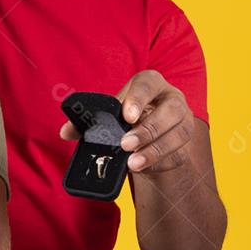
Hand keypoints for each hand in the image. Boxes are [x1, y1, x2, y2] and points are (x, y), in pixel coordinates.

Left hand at [59, 70, 195, 174]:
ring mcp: (183, 121)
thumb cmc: (127, 119)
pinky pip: (178, 152)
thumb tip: (65, 132)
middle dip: (148, 128)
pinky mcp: (185, 143)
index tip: (126, 116)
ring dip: (154, 149)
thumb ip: (87, 122)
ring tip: (133, 163)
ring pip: (178, 133)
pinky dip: (159, 160)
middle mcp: (172, 98)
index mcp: (151, 83)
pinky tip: (143, 166)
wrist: (148, 137)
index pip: (148, 84)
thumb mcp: (110, 116)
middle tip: (125, 144)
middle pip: (170, 110)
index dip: (138, 98)